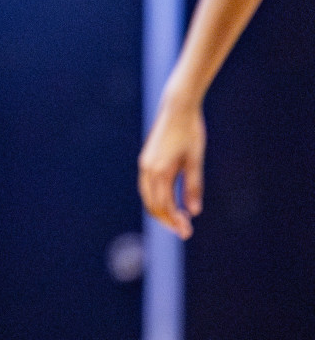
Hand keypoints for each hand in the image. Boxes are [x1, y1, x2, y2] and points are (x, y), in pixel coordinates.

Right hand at [138, 89, 206, 239]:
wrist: (177, 107)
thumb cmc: (190, 132)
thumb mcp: (195, 160)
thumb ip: (193, 186)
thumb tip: (194, 212)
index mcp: (160, 171)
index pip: (164, 205)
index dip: (174, 221)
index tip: (186, 232)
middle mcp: (148, 169)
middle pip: (152, 204)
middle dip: (166, 219)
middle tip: (183, 231)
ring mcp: (145, 164)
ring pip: (147, 196)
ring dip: (160, 210)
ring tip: (177, 219)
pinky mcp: (147, 159)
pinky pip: (148, 186)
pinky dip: (157, 198)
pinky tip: (171, 201)